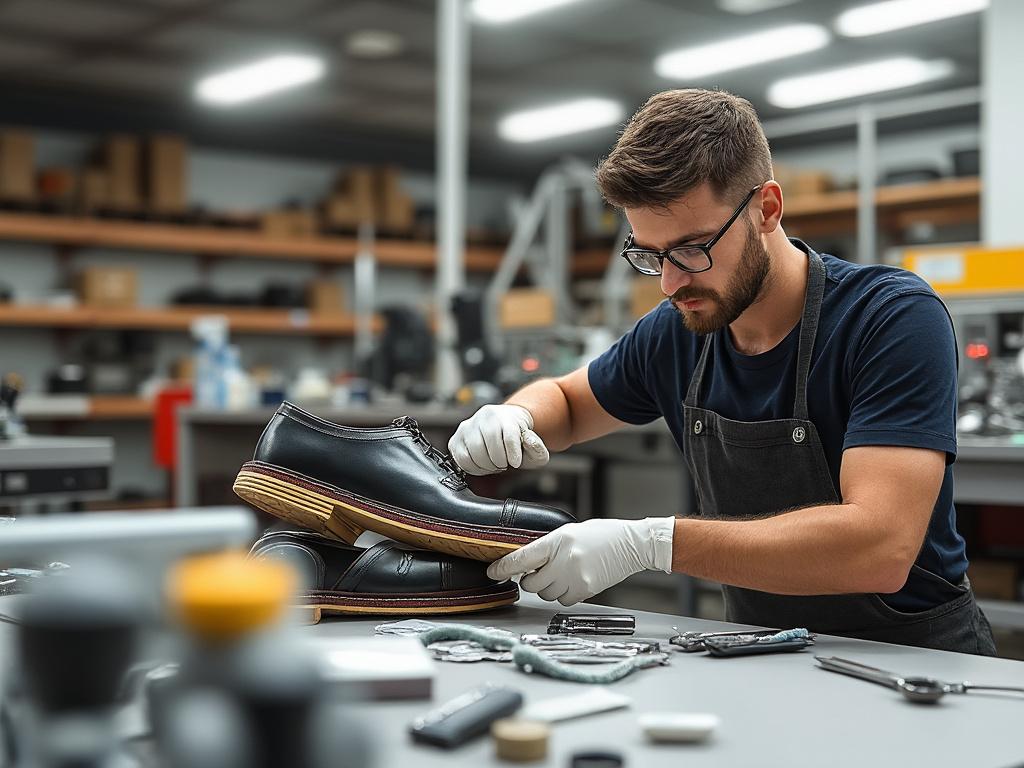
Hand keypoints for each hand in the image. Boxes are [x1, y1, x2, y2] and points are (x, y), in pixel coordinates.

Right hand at [448, 404, 549, 475]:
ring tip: (495, 464)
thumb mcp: (534, 446)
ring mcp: (468, 426)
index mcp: (506, 415)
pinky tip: (483, 466)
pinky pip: (462, 458)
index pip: (508, 434)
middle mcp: (484, 416)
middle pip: (490, 441)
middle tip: (505, 464)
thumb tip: (528, 440)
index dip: (513, 453)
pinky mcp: (456, 439)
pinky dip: (474, 468)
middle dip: (500, 460)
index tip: (516, 463)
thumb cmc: (518, 441)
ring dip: (487, 465)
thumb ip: (536, 446)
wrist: (503, 432)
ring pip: (474, 450)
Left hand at [486, 517, 674, 605]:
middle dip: (531, 580)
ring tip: (562, 574)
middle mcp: (564, 560)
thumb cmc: (602, 535)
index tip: (492, 572)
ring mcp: (575, 577)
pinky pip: (563, 601)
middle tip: (540, 572)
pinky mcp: (586, 591)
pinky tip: (573, 581)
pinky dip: (563, 595)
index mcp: (558, 540)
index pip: (522, 558)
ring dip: (548, 588)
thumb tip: (526, 562)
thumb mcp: (569, 533)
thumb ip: (548, 547)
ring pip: (546, 594)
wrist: (632, 544)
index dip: (503, 568)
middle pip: (531, 583)